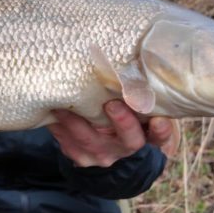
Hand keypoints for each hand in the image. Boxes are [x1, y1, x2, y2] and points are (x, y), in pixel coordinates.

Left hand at [48, 100, 179, 166]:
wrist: (102, 142)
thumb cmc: (121, 110)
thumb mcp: (132, 103)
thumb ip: (135, 89)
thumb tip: (127, 55)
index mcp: (146, 134)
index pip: (160, 135)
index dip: (161, 130)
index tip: (159, 119)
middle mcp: (126, 147)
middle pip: (129, 140)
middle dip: (122, 122)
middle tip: (112, 105)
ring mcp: (103, 154)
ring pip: (91, 141)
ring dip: (76, 122)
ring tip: (64, 105)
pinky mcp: (81, 157)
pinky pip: (68, 144)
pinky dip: (59, 127)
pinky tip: (52, 111)